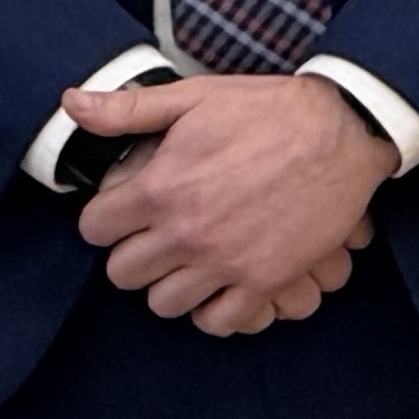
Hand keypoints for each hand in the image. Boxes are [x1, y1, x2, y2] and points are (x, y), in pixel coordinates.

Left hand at [69, 74, 396, 335]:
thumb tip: (72, 105)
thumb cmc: (271, 110)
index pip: (94, 230)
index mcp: (161, 188)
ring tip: (188, 262)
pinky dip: (214, 309)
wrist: (346, 129)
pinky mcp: (264, 279)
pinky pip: (218, 321)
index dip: (106, 219)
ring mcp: (225, 262)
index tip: (126, 211)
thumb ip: (128, 109)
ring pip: (163, 304)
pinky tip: (220, 284)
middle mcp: (186, 232)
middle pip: (123, 274)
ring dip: (170, 284)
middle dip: (134, 254)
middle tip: (158, 236)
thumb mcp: (196, 96)